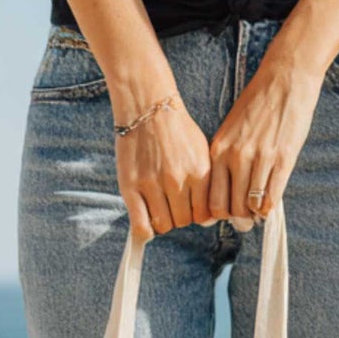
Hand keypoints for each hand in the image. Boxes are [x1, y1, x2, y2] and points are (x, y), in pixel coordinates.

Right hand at [115, 99, 211, 239]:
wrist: (148, 105)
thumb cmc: (178, 130)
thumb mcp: (203, 153)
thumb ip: (208, 184)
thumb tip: (208, 218)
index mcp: (199, 174)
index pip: (204, 215)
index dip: (197, 215)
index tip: (190, 207)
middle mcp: (177, 181)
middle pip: (184, 221)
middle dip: (180, 216)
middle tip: (172, 203)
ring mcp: (152, 184)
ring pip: (164, 224)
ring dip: (163, 220)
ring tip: (159, 205)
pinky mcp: (130, 185)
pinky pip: (141, 224)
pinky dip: (145, 231)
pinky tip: (147, 226)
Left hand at [207, 58, 323, 223]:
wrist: (284, 79)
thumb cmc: (258, 103)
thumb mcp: (232, 129)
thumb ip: (227, 156)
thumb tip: (229, 187)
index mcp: (219, 148)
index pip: (211, 195)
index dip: (217, 212)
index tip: (224, 214)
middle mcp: (236, 156)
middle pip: (231, 206)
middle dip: (237, 218)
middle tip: (244, 221)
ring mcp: (260, 159)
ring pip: (251, 205)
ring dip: (255, 214)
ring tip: (258, 213)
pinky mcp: (282, 160)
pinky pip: (272, 196)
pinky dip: (270, 208)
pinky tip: (270, 207)